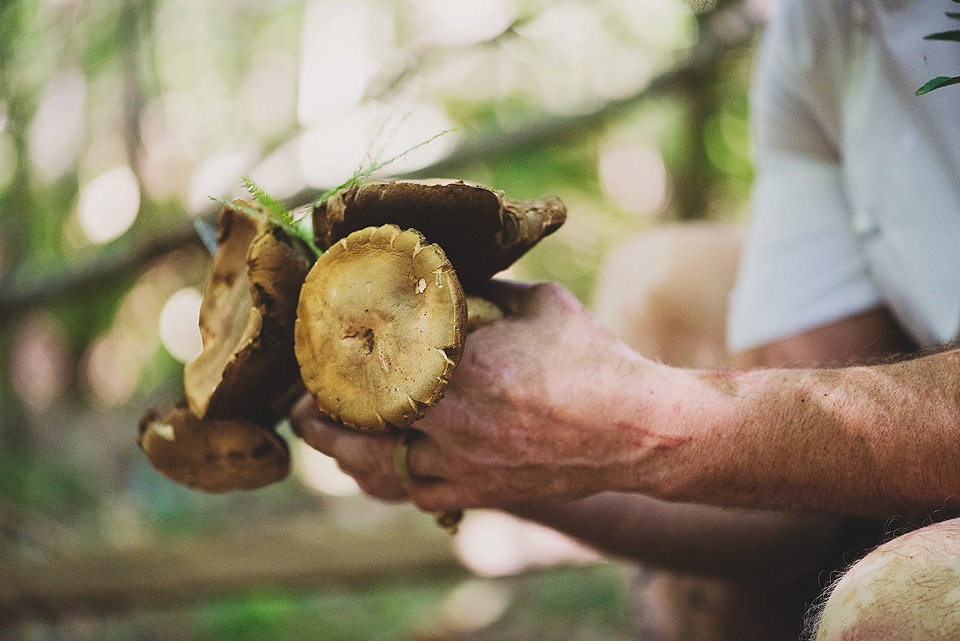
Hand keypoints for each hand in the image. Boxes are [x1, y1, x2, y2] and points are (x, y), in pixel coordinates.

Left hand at [292, 280, 675, 513]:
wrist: (639, 429)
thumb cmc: (594, 359)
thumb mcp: (540, 304)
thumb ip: (486, 291)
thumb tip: (448, 274)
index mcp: (463, 366)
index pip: (373, 358)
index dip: (331, 355)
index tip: (313, 341)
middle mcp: (453, 421)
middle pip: (358, 419)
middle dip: (318, 407)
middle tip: (297, 395)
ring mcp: (463, 464)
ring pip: (375, 467)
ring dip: (339, 449)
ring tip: (316, 431)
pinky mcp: (479, 492)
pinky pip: (411, 492)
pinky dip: (383, 479)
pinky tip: (369, 469)